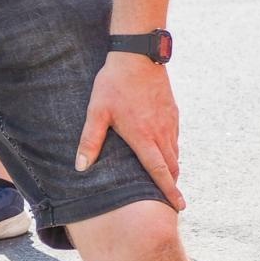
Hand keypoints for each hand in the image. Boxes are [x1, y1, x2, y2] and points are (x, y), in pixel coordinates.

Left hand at [75, 53, 184, 210]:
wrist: (138, 55)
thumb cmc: (114, 84)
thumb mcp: (96, 112)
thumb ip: (89, 141)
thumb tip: (80, 167)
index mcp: (144, 137)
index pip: (159, 171)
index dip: (168, 190)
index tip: (178, 205)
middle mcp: (161, 132)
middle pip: (172, 166)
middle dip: (172, 185)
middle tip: (172, 201)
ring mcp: (170, 121)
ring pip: (176, 153)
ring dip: (173, 169)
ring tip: (168, 182)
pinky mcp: (173, 112)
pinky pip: (176, 139)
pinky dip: (173, 152)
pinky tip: (166, 155)